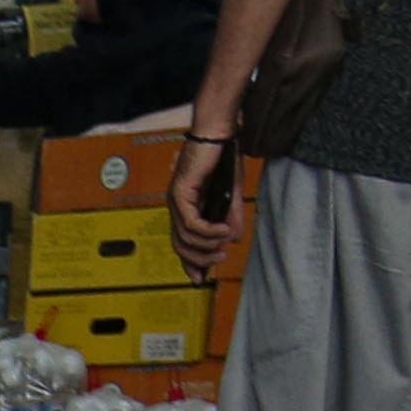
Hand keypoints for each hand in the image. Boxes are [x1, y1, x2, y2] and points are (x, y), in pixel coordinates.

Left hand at [170, 133, 245, 278]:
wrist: (220, 132)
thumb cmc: (224, 156)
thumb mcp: (232, 193)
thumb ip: (231, 216)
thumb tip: (234, 238)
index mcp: (185, 206)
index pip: (182, 241)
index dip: (190, 261)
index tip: (200, 277)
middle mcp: (176, 205)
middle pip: (180, 245)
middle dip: (199, 258)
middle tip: (220, 257)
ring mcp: (176, 199)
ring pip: (186, 236)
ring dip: (207, 243)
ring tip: (224, 243)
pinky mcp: (180, 192)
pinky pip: (191, 222)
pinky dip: (207, 230)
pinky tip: (221, 231)